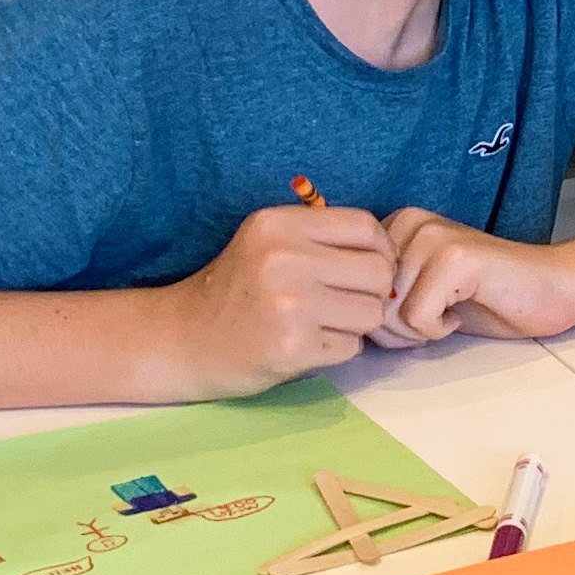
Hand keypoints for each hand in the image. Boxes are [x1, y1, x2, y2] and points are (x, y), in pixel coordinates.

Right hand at [161, 200, 397, 393]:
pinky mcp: (293, 346)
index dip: (380, 250)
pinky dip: (336, 350)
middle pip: (378, 272)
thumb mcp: (266, 244)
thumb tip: (391, 252)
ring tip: (321, 324)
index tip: (368, 269)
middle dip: (372, 292)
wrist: (184, 340)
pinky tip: (305, 345)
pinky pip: (351, 347)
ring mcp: (289, 303)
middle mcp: (284, 258)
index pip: (366, 227)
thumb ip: (320, 239)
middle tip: (344, 303)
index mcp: (278, 224)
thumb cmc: (236, 291)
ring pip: (371, 312)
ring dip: (355, 324)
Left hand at [368, 210, 574, 346]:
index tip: (420, 312)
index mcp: (395, 226)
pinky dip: (438, 330)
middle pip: (369, 302)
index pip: (353, 288)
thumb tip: (346, 321)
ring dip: (419, 332)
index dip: (383, 319)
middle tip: (436, 320)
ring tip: (450, 314)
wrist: (550, 290)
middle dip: (398, 330)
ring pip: (390, 312)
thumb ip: (381, 299)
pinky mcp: (456, 256)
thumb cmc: (485, 298)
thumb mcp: (419, 295)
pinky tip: (462, 313)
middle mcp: (409, 221)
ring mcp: (433, 235)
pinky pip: (418, 317)